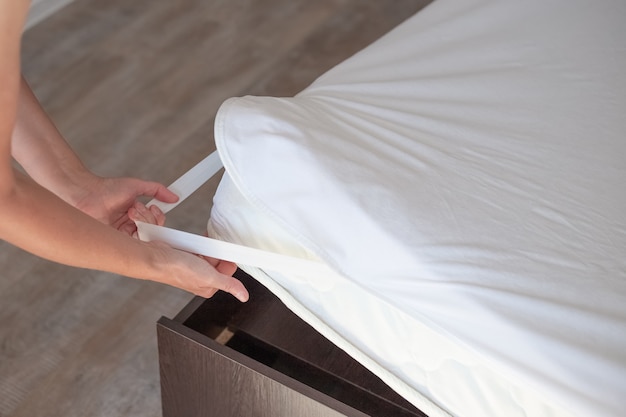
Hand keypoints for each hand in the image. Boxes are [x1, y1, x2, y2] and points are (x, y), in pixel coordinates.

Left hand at [73, 175, 177, 234]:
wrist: (85, 193)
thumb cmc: (106, 188)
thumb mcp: (136, 186)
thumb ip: (157, 190)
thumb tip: (175, 197)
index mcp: (135, 216)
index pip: (154, 222)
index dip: (158, 217)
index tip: (155, 207)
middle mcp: (129, 226)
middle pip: (152, 230)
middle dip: (149, 218)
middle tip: (137, 207)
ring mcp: (122, 235)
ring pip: (145, 236)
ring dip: (143, 221)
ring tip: (131, 211)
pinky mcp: (115, 241)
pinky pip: (134, 242)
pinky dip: (137, 231)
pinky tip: (131, 218)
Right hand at [129, 203, 245, 300]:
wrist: (156, 258)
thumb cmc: (177, 271)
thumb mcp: (210, 278)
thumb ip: (228, 285)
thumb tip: (243, 296)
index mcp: (208, 287)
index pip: (227, 271)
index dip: (228, 260)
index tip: (226, 253)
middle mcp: (201, 278)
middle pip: (218, 261)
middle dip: (217, 252)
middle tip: (212, 248)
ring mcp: (193, 266)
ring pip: (209, 253)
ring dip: (207, 246)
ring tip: (202, 244)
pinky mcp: (186, 256)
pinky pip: (198, 247)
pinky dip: (199, 243)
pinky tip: (195, 241)